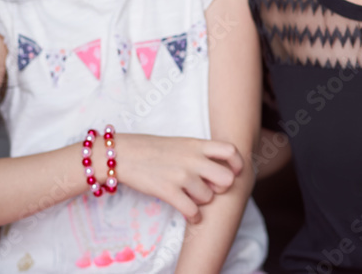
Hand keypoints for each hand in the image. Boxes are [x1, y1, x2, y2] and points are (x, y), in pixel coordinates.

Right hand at [107, 133, 242, 222]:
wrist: (123, 154)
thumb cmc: (151, 149)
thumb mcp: (180, 143)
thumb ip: (200, 153)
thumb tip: (219, 168)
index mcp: (196, 144)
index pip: (230, 151)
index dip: (238, 164)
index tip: (234, 172)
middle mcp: (193, 159)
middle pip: (227, 179)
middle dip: (222, 188)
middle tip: (212, 189)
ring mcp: (181, 175)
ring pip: (208, 198)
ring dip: (202, 202)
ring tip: (192, 199)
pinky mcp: (168, 191)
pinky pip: (193, 211)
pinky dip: (194, 217)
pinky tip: (190, 215)